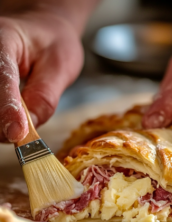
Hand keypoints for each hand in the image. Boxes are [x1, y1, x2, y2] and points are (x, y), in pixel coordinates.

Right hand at [0, 0, 98, 142]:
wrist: (43, 31)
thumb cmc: (53, 44)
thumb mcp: (60, 67)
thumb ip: (44, 98)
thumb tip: (26, 129)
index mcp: (4, 41)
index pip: (2, 78)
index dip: (8, 110)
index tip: (17, 133)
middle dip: (3, 122)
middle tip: (22, 135)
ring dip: (2, 123)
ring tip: (20, 125)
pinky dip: (2, 119)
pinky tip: (13, 119)